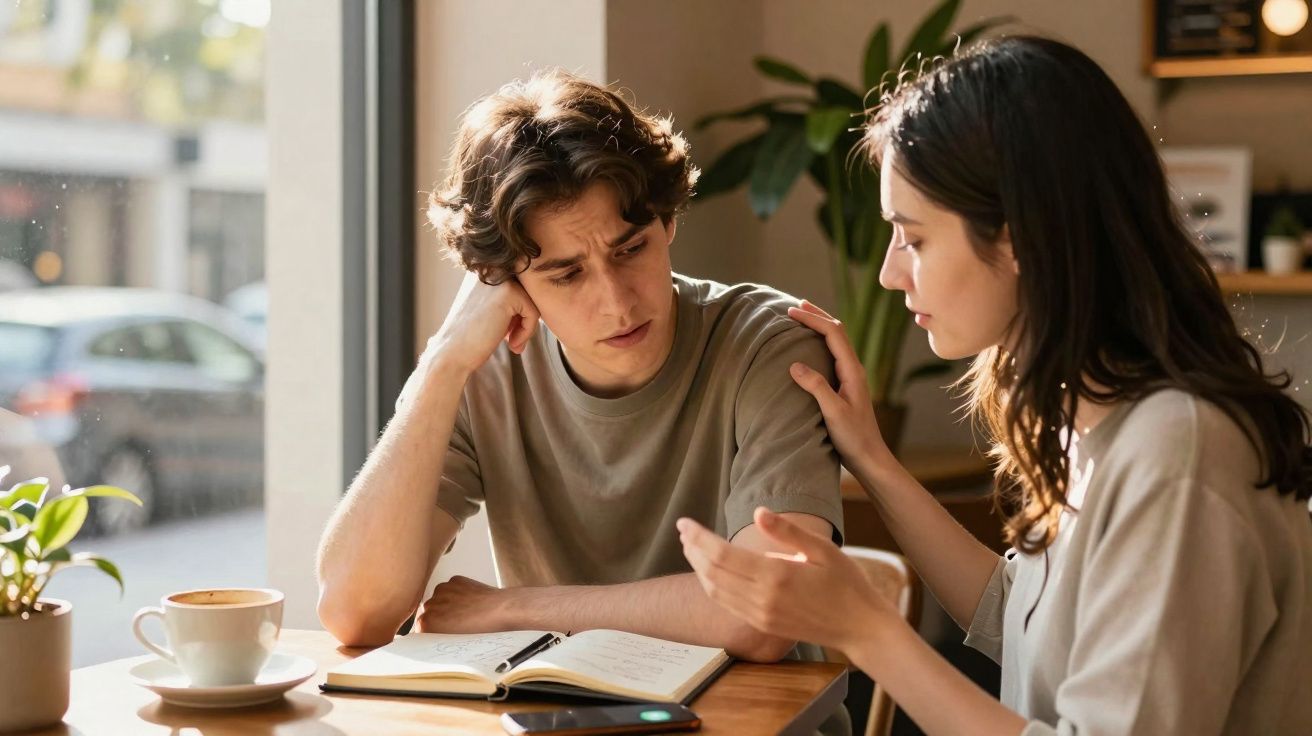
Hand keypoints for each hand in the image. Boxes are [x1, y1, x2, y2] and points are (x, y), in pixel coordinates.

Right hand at [415, 575, 511, 633]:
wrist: (501, 611)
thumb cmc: (482, 631)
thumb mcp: (454, 642)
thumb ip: (438, 636)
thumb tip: (431, 633)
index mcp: (426, 623)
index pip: (421, 628)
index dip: (433, 631)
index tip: (442, 633)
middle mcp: (430, 604)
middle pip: (429, 612)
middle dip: (439, 616)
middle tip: (456, 624)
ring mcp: (442, 590)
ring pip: (439, 598)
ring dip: (448, 603)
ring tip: (466, 612)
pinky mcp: (454, 580)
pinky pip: (451, 588)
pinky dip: (458, 593)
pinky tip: (471, 601)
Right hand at [425, 271, 540, 374]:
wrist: (451, 354)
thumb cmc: (470, 336)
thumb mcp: (488, 308)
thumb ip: (507, 297)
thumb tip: (538, 295)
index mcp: (483, 269)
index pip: (518, 285)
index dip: (517, 311)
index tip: (507, 331)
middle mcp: (489, 267)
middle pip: (527, 290)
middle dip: (523, 316)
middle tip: (512, 338)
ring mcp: (499, 278)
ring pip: (533, 300)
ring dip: (526, 326)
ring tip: (512, 343)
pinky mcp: (509, 293)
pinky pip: (533, 311)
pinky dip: (527, 332)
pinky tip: (511, 344)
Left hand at [677, 507, 897, 654]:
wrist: (860, 627)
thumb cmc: (846, 583)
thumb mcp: (823, 549)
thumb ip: (788, 531)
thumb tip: (758, 511)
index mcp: (776, 576)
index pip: (721, 555)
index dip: (698, 537)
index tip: (684, 522)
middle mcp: (762, 599)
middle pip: (712, 572)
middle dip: (692, 549)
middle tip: (683, 529)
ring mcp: (761, 615)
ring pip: (715, 590)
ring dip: (697, 568)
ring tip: (690, 547)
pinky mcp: (762, 625)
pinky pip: (727, 605)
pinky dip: (711, 586)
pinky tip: (709, 572)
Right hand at [787, 300, 893, 472]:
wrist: (869, 457)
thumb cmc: (853, 438)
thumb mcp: (833, 413)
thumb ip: (816, 387)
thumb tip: (794, 365)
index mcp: (852, 370)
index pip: (833, 333)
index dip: (812, 319)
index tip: (791, 312)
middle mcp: (854, 369)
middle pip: (837, 331)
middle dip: (817, 316)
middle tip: (796, 306)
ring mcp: (851, 377)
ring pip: (836, 342)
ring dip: (820, 327)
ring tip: (802, 319)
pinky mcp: (845, 386)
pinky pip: (832, 355)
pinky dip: (820, 343)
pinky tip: (809, 348)